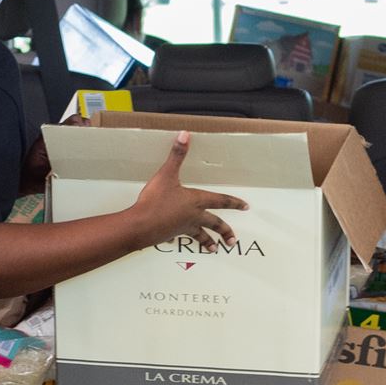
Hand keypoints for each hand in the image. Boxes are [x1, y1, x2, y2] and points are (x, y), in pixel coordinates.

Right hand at [128, 133, 247, 252]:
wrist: (140, 226)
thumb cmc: (155, 201)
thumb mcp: (166, 174)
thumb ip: (176, 156)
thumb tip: (185, 135)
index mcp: (195, 201)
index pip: (221, 201)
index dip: (234, 203)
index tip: (245, 207)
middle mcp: (192, 217)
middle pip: (214, 224)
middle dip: (225, 231)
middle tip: (233, 239)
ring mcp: (181, 228)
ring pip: (199, 236)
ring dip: (208, 242)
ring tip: (214, 249)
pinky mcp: (169, 235)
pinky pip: (178, 236)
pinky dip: (179, 237)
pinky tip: (175, 239)